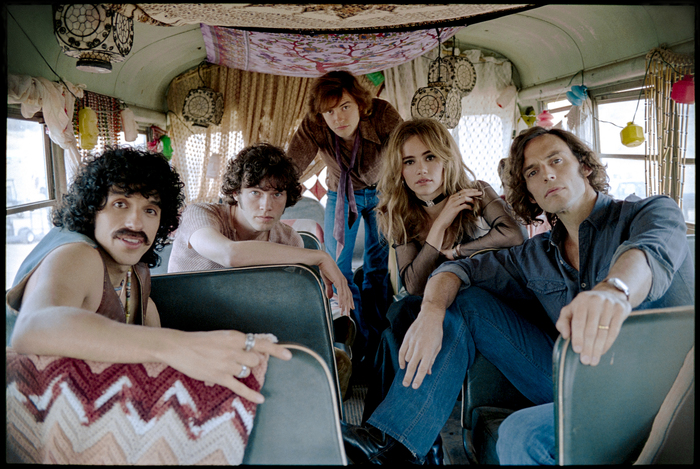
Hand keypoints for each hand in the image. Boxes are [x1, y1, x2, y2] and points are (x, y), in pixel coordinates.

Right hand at [162, 330, 291, 402]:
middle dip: (252, 361)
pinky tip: (261, 399)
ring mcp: (226, 365)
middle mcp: (233, 350)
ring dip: (242, 371)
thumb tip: (257, 348)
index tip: (289, 355)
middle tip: (239, 359)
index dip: (276, 350)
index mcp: (234, 337)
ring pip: (247, 372)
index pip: (260, 343)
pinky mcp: (219, 377)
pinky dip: (252, 394)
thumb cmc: (200, 340)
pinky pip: (240, 388)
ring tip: (227, 366)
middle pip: (256, 360)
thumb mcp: (222, 335)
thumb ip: (239, 342)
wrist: (179, 347)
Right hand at [318, 254, 354, 315]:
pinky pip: (341, 293)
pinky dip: (341, 300)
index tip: (350, 308)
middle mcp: (344, 282)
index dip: (349, 301)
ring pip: (345, 296)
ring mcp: (342, 282)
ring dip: (345, 305)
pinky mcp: (338, 281)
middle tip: (348, 314)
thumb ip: (329, 289)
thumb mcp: (327, 281)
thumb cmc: (325, 269)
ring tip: (344, 312)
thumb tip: (330, 297)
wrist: (323, 260)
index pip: (348, 294)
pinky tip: (341, 306)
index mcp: (342, 282)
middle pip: (348, 296)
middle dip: (348, 306)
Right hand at [398, 307, 444, 388]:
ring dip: (409, 365)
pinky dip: (401, 360)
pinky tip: (402, 365)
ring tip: (411, 366)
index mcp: (429, 351)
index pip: (423, 368)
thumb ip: (432, 360)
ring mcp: (412, 343)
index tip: (415, 386)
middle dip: (408, 377)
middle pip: (412, 366)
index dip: (418, 379)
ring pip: (407, 359)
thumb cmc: (436, 333)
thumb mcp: (438, 347)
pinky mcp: (407, 339)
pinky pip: (402, 352)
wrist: (429, 317)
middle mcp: (420, 348)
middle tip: (406, 385)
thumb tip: (428, 372)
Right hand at [433, 188, 482, 231]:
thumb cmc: (448, 214)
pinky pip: (464, 205)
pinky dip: (469, 206)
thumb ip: (459, 202)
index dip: (470, 190)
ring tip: (477, 202)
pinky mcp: (455, 209)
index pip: (463, 191)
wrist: (441, 221)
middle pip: (465, 193)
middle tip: (481, 193)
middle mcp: (452, 199)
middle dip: (474, 192)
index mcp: (452, 197)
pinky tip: (471, 209)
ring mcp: (453, 204)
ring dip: (472, 199)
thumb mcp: (453, 206)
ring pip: (465, 198)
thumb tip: (468, 201)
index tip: (477, 190)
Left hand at [556, 290, 630, 365]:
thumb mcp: (571, 309)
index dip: (577, 337)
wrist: (610, 293)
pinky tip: (602, 351)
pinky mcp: (621, 310)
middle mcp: (596, 301)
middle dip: (588, 347)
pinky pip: (614, 330)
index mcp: (581, 300)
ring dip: (598, 348)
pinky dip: (608, 343)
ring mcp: (610, 305)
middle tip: (586, 361)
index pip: (578, 322)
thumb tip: (565, 335)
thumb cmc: (585, 306)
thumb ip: (563, 321)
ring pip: (603, 331)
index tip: (577, 351)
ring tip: (594, 360)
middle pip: (591, 329)